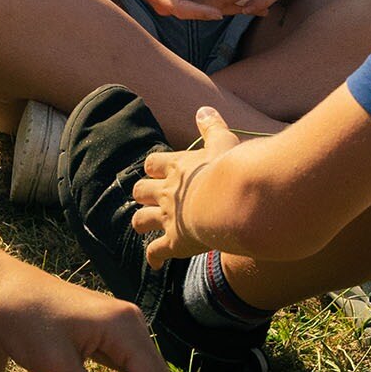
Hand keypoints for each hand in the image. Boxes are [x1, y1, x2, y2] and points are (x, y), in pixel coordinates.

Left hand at [131, 105, 243, 269]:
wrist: (229, 200)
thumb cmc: (229, 169)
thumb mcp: (222, 141)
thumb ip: (211, 127)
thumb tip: (203, 109)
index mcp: (177, 167)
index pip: (153, 163)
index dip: (154, 168)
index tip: (158, 170)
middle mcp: (167, 192)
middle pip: (140, 191)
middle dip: (143, 194)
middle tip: (149, 198)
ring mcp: (168, 218)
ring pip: (141, 220)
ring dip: (141, 223)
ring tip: (144, 226)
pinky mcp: (175, 242)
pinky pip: (156, 252)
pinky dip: (153, 257)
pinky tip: (154, 263)